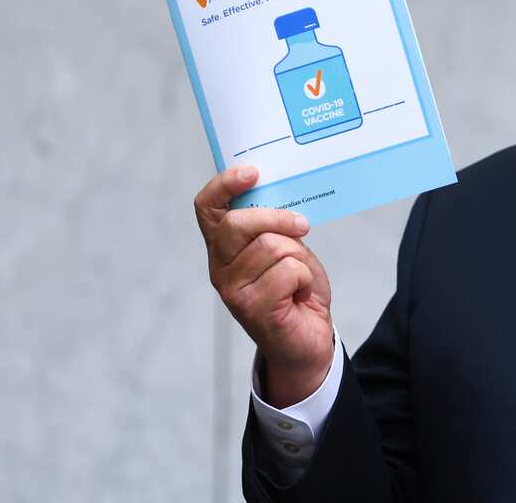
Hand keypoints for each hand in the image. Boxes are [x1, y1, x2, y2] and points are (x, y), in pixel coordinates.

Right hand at [195, 166, 334, 406]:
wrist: (308, 342)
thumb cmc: (297, 291)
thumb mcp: (288, 249)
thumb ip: (275, 227)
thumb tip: (277, 198)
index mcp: (225, 247)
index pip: (207, 208)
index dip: (224, 184)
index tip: (252, 172)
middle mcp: (220, 267)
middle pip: (238, 223)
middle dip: (277, 219)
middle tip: (302, 227)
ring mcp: (233, 289)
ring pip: (272, 246)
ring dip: (298, 258)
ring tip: (297, 278)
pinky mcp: (252, 308)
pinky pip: (288, 271)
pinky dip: (304, 279)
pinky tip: (299, 295)